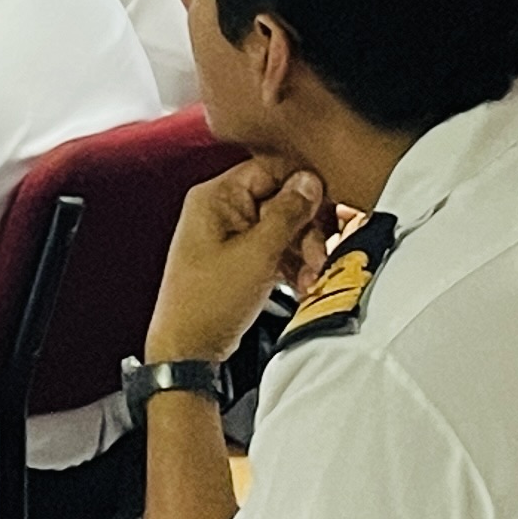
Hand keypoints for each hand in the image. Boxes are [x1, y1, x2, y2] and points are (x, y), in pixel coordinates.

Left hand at [144, 155, 331, 367]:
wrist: (189, 348)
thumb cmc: (208, 302)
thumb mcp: (258, 253)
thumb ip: (287, 213)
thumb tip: (309, 181)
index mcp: (216, 196)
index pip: (271, 169)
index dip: (304, 189)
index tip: (327, 212)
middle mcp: (220, 208)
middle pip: (281, 199)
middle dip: (307, 229)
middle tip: (318, 255)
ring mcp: (229, 234)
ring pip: (282, 226)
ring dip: (303, 251)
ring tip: (310, 277)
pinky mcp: (237, 257)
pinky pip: (274, 248)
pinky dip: (291, 264)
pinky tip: (301, 284)